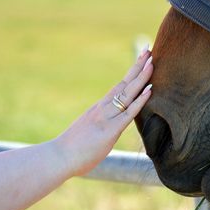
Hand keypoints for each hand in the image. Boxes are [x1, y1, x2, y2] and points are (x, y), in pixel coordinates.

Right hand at [56, 48, 152, 175]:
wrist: (57, 158)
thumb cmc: (71, 151)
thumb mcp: (88, 134)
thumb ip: (99, 129)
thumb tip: (104, 133)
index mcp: (98, 109)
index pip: (118, 87)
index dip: (131, 74)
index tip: (140, 61)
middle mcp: (103, 108)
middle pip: (124, 84)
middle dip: (137, 67)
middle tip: (148, 50)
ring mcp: (106, 118)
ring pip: (128, 93)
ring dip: (141, 77)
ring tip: (152, 61)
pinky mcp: (110, 131)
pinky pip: (129, 113)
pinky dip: (140, 100)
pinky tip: (150, 89)